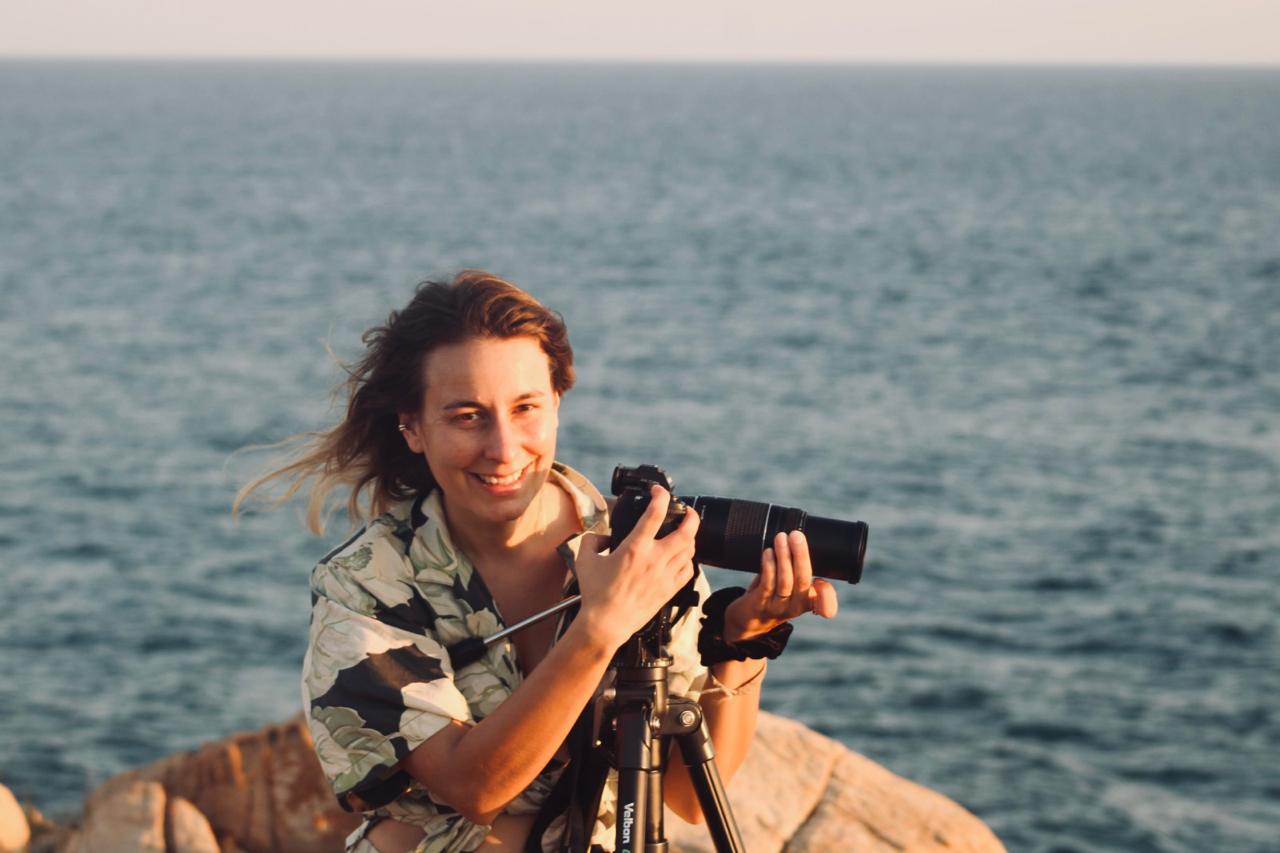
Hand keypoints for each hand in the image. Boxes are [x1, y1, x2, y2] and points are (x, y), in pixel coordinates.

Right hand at [574, 485, 699, 649]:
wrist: (606, 624)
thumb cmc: (595, 593)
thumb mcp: (585, 560)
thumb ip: (593, 540)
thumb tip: (603, 535)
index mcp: (634, 548)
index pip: (655, 514)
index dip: (660, 496)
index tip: (658, 491)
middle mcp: (654, 559)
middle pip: (686, 531)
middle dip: (691, 516)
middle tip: (687, 511)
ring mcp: (665, 575)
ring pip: (690, 549)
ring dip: (690, 537)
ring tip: (684, 533)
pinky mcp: (669, 590)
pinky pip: (688, 570)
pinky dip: (688, 559)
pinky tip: (682, 557)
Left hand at [722, 530, 837, 642]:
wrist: (748, 618)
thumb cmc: (774, 594)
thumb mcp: (792, 587)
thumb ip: (798, 568)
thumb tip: (797, 536)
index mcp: (809, 602)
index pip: (826, 607)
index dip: (828, 598)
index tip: (822, 581)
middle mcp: (796, 607)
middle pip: (803, 580)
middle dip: (801, 555)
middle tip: (797, 535)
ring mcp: (778, 607)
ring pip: (785, 580)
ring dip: (783, 556)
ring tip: (781, 538)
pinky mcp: (760, 603)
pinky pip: (766, 582)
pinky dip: (769, 565)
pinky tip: (768, 552)